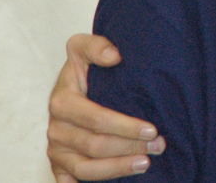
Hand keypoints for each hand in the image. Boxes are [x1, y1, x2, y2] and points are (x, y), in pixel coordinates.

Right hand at [46, 34, 163, 181]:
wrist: (72, 83)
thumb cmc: (85, 67)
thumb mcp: (84, 48)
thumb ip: (96, 46)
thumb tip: (114, 56)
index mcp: (62, 102)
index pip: (96, 119)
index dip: (124, 127)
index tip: (152, 129)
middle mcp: (56, 129)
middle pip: (95, 146)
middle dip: (130, 147)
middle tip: (159, 145)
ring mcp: (56, 149)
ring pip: (86, 168)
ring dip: (118, 168)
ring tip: (146, 163)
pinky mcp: (59, 164)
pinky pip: (71, 181)